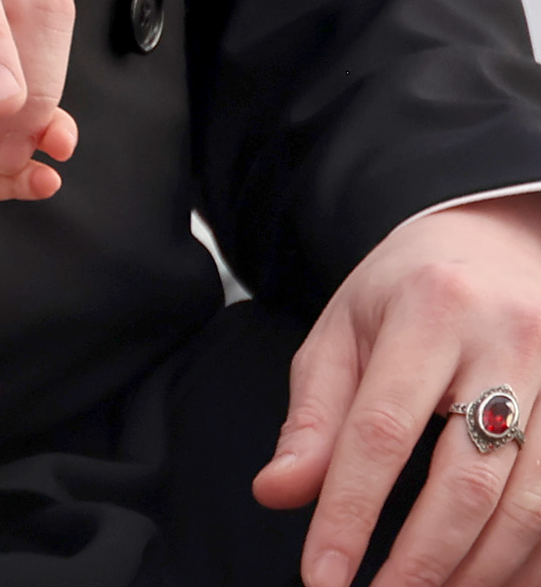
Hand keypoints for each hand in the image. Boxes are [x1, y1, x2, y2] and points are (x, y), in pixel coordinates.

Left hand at [253, 194, 540, 585]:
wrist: (495, 241)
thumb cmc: (410, 289)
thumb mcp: (345, 328)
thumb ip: (313, 414)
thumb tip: (279, 493)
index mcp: (431, 308)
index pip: (381, 430)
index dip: (349, 513)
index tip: (322, 576)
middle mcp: (509, 340)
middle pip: (467, 481)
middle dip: (422, 561)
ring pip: (531, 508)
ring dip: (479, 572)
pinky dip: (532, 562)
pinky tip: (495, 582)